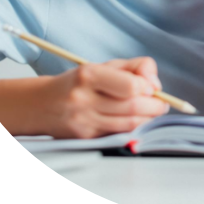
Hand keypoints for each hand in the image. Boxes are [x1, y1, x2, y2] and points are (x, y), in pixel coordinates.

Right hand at [40, 57, 168, 138]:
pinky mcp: (84, 137)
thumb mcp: (105, 65)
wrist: (40, 104)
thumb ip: (136, 67)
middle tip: (162, 104)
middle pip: (133, 107)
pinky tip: (136, 120)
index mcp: (88, 75)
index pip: (130, 86)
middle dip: (155, 106)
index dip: (148, 88)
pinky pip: (118, 134)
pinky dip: (133, 128)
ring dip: (148, 119)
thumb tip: (156, 85)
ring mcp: (83, 121)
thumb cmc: (80, 82)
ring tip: (153, 111)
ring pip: (129, 124)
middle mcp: (83, 99)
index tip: (152, 88)